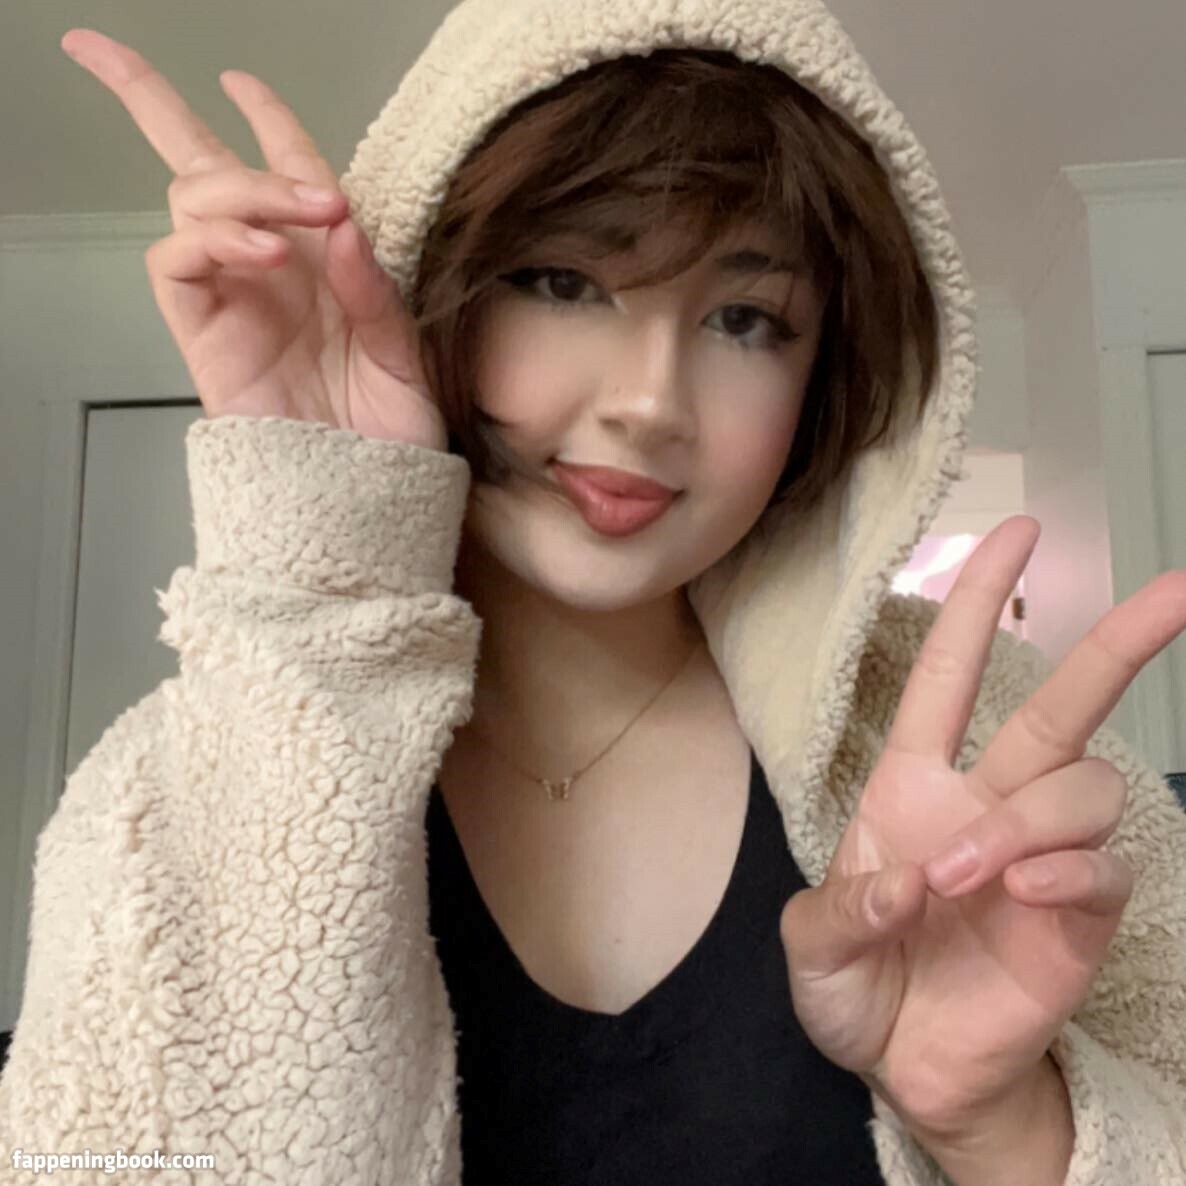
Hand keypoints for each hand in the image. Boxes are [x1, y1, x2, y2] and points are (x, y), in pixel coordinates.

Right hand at [61, 29, 446, 448]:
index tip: (244, 81)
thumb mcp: (405, 357)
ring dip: (247, 186)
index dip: (266, 123)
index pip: (283, 175)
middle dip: (156, 99)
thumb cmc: (390, 439)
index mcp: (321, 269)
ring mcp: (234, 300)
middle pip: (200, 167)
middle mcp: (271, 274)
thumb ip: (374, 290)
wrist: (369, 505)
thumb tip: (340, 221)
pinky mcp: (205, 334)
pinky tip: (268, 253)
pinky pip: (176, 262)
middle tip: (233, 85)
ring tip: (305, 212)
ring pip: (191, 198)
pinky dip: (215, 239)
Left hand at [778, 515, 1185, 1140]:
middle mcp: (986, 803)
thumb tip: (911, 881)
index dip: (978, 602)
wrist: (908, 1072)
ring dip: (1029, 816)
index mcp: (914, 787)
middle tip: (1176, 590)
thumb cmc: (859, 991)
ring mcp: (1038, 856)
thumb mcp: (814, 951)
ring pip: (1084, 784)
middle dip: (1117, 643)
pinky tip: (1025, 893)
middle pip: (1062, 706)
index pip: (951, 675)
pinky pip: (1103, 865)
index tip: (1016, 531)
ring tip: (973, 873)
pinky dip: (1066, 869)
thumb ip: (841, 914)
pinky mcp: (1079, 914)